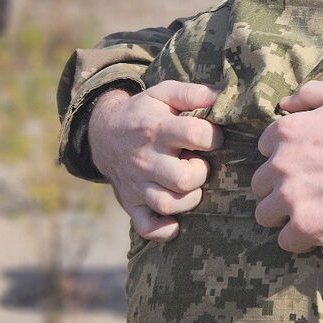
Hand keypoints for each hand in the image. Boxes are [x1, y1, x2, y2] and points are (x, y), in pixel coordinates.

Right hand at [89, 80, 223, 241]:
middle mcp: (145, 159)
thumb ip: (192, 93)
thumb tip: (221, 97)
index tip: (212, 137)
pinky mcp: (130, 204)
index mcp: (156, 129)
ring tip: (189, 184)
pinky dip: (165, 229)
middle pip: (184, 178)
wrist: (102, 133)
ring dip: (189, 199)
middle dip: (201, 172)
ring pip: (169, 204)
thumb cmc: (144, 113)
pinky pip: (148, 227)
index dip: (213, 136)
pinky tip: (177, 219)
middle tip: (198, 164)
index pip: (196, 134)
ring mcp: (136, 185)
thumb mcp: (163, 93)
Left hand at [252, 81, 322, 252]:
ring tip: (311, 212)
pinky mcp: (306, 226)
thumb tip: (283, 104)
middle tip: (311, 189)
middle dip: (280, 187)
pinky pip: (286, 241)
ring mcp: (291, 197)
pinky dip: (300, 240)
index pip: (264, 149)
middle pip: (260, 184)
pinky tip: (320, 230)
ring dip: (284, 215)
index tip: (307, 163)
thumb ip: (310, 94)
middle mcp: (281, 164)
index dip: (285, 156)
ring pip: (265, 214)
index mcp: (287, 131)